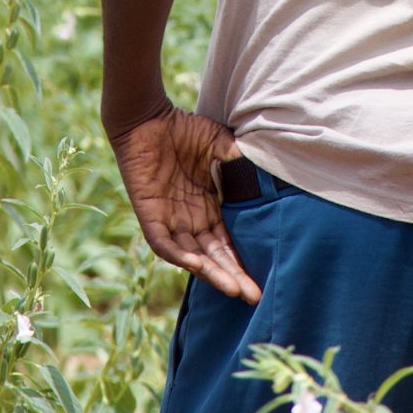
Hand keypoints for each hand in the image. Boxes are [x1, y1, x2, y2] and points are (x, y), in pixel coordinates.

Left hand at [108, 102, 261, 303]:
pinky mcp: (149, 214)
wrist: (146, 116)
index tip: (261, 278)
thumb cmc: (182, 127)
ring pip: (191, 255)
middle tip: (253, 296)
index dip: (242, 260)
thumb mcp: (219, 142)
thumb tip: (267, 165)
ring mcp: (169, 219)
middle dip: (232, 276)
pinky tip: (196, 265)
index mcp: (207, 206)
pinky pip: (163, 243)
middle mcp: (189, 218)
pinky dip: (179, 255)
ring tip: (232, 289)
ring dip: (211, 272)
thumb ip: (238, 157)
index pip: (226, 242)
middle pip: (213, 256)